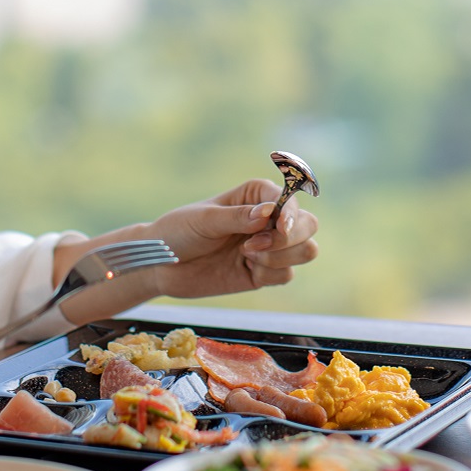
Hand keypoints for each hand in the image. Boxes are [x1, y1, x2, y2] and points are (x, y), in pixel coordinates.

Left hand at [146, 177, 321, 297]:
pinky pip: (286, 275)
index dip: (292, 213)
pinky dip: (269, 273)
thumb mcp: (205, 220)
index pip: (290, 199)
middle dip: (290, 238)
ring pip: (306, 251)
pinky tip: (245, 268)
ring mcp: (269, 247)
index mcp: (256, 195)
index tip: (280, 227)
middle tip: (254, 246)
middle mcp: (269, 219)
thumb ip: (238, 217)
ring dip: (281, 257)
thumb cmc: (179, 231)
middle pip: (308, 225)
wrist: (162, 265)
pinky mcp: (264, 273)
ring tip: (247, 255)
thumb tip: (270, 211)